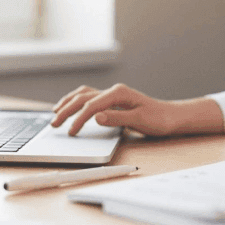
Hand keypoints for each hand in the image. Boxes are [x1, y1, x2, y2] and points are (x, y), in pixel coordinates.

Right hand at [51, 84, 176, 135]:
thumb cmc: (158, 119)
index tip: (71, 132)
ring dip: (68, 103)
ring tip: (55, 113)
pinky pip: (89, 98)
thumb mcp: (139, 120)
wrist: (170, 117)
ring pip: (83, 95)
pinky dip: (77, 102)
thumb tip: (95, 117)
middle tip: (54, 124)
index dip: (79, 119)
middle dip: (66, 110)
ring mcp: (112, 95)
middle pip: (83, 98)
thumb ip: (117, 118)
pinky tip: (71, 107)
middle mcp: (113, 91)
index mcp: (118, 93)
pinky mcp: (113, 101)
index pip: (91, 105)